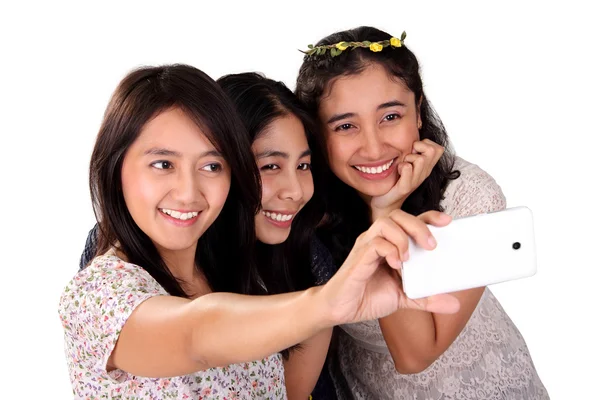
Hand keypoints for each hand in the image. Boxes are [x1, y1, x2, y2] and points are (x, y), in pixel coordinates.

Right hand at [320, 210, 456, 324]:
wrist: (342, 309)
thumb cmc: (367, 296)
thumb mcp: (404, 298)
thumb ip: (426, 298)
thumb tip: (453, 304)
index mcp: (390, 244)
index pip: (410, 221)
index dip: (428, 217)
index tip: (447, 222)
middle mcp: (378, 240)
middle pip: (399, 215)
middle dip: (419, 225)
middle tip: (431, 245)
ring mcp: (367, 246)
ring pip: (385, 223)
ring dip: (402, 237)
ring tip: (410, 257)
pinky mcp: (359, 257)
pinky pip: (375, 243)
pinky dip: (389, 250)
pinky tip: (396, 265)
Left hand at [371, 139, 444, 218]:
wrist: (387, 203)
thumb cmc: (396, 181)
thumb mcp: (408, 164)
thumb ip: (413, 152)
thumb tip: (414, 138)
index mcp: (426, 168)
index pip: (438, 148)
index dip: (427, 144)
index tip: (415, 150)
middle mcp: (424, 174)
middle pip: (432, 150)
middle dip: (419, 147)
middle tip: (409, 155)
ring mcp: (416, 181)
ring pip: (420, 159)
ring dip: (409, 157)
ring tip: (402, 164)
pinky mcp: (405, 187)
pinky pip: (407, 168)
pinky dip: (401, 166)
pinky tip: (397, 172)